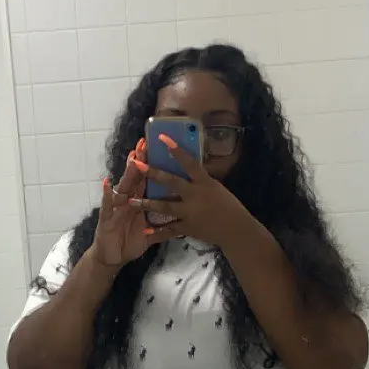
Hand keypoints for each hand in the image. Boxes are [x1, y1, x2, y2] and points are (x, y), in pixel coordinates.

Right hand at [91, 142, 183, 268]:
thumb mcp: (150, 237)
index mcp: (139, 203)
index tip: (161, 151)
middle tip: (146, 142)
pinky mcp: (107, 217)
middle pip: (135, 178)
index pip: (146, 181)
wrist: (111, 259)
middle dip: (140, 160)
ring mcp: (116, 207)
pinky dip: (108, 194)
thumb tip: (182, 226)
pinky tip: (107, 183)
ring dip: (127, 172)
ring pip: (123, 186)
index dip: (153, 166)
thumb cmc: (129, 245)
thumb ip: (163, 229)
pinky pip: (108, 204)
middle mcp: (127, 201)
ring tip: (132, 157)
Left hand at [130, 136, 248, 249]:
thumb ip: (199, 180)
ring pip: (165, 206)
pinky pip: (170, 229)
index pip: (189, 162)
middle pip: (172, 182)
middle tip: (137, 164)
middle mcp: (195, 196)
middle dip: (153, 173)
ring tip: (132, 201)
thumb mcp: (215, 187)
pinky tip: (145, 230)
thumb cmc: (228, 205)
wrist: (236, 230)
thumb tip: (187, 166)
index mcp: (204, 182)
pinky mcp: (188, 228)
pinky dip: (158, 231)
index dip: (176, 149)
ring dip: (147, 203)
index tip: (162, 137)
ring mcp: (190, 212)